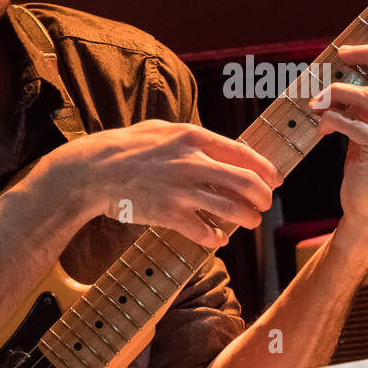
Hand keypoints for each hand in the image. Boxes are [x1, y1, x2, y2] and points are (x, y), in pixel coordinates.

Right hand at [61, 119, 281, 248]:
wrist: (92, 171)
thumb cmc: (126, 148)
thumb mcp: (162, 129)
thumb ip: (194, 137)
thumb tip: (226, 146)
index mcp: (194, 138)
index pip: (244, 155)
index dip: (266, 170)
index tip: (275, 180)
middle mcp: (193, 162)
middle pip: (247, 183)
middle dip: (263, 197)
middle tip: (264, 205)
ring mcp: (182, 190)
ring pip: (232, 209)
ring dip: (248, 219)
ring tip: (249, 222)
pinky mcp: (169, 215)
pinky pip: (206, 231)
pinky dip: (217, 237)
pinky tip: (218, 238)